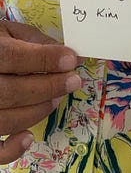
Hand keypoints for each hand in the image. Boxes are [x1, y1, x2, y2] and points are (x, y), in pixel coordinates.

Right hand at [0, 21, 80, 163]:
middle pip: (11, 92)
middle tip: (73, 81)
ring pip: (6, 120)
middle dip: (49, 87)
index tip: (70, 60)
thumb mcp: (9, 33)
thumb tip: (69, 56)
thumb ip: (36, 41)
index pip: (12, 57)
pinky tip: (29, 136)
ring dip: (39, 110)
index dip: (45, 60)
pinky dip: (11, 149)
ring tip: (57, 98)